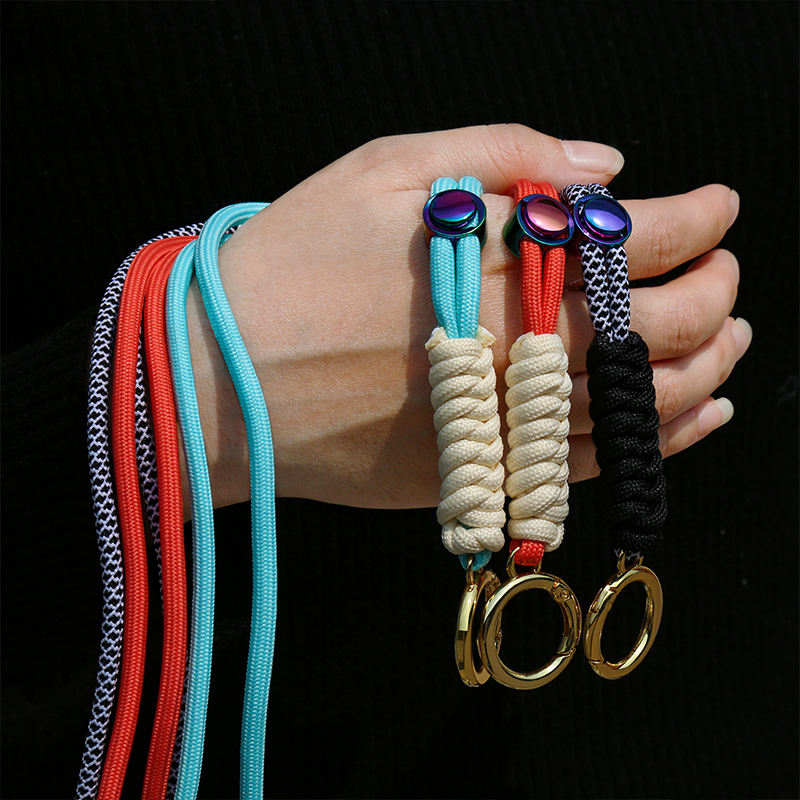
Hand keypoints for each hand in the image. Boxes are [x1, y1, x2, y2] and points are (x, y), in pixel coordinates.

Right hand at [184, 124, 749, 509]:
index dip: (702, 218)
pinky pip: (600, 463)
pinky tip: (694, 416)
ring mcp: (508, 419)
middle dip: (721, 292)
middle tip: (727, 271)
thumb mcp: (383, 169)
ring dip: (713, 367)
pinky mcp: (485, 470)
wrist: (225, 380)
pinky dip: (664, 439)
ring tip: (733, 342)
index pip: (646, 236)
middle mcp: (523, 344)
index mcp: (505, 257)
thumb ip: (503, 152)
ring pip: (651, 403)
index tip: (718, 206)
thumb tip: (604, 166)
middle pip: (670, 325)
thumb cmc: (291, 267)